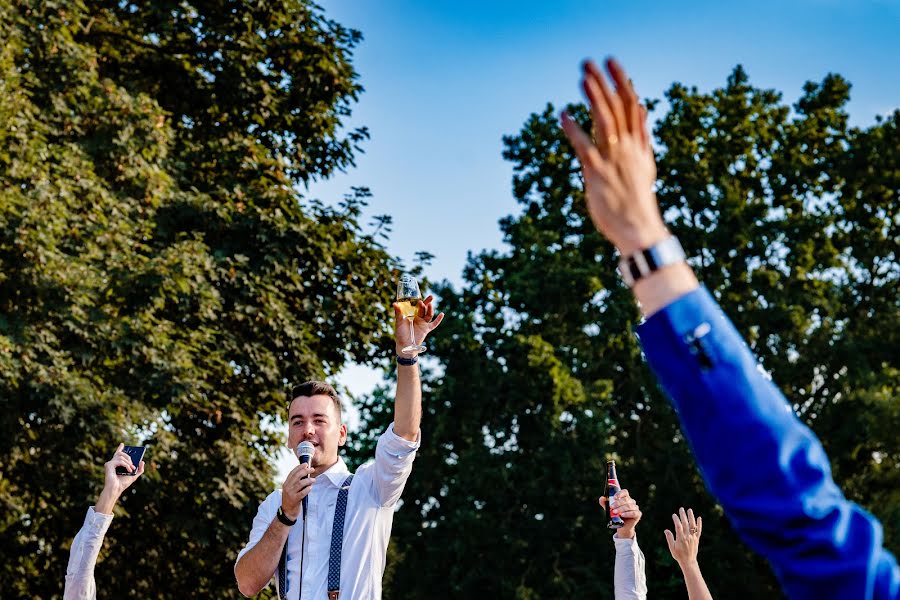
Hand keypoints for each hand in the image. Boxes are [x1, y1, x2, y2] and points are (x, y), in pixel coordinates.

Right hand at [96, 443, 144, 513]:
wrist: (117, 489)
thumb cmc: (123, 483)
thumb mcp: (134, 475)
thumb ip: (139, 469)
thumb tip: (142, 461)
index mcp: (117, 465)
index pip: (118, 454)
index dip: (120, 448)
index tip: (122, 444)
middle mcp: (112, 463)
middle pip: (121, 453)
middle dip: (129, 457)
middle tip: (133, 465)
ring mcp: (110, 464)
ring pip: (121, 456)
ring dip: (128, 462)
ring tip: (131, 469)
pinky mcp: (108, 465)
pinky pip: (120, 461)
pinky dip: (126, 465)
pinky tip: (129, 469)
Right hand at [280, 464, 315, 520]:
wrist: (287, 512)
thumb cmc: (291, 499)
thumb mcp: (290, 489)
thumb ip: (295, 482)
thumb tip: (305, 473)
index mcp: (286, 483)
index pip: (292, 472)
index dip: (299, 467)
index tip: (306, 464)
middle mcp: (287, 487)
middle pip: (297, 476)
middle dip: (305, 471)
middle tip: (312, 469)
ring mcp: (290, 493)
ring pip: (300, 483)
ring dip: (308, 480)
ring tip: (314, 480)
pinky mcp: (295, 500)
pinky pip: (302, 493)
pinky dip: (307, 489)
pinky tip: (310, 487)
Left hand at [393, 294, 444, 355]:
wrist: (404, 345)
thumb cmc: (400, 333)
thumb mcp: (399, 322)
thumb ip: (398, 313)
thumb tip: (394, 303)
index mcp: (412, 315)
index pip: (418, 306)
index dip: (422, 300)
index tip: (423, 295)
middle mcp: (418, 318)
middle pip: (424, 309)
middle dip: (427, 303)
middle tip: (431, 297)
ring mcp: (423, 323)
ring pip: (428, 315)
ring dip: (430, 310)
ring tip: (429, 305)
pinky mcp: (426, 329)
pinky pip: (433, 324)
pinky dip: (438, 320)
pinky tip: (442, 314)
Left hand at [560, 58, 667, 256]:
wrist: (639, 229)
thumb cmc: (637, 200)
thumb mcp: (644, 164)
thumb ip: (642, 136)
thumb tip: (642, 109)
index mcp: (638, 144)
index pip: (632, 105)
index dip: (622, 82)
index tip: (611, 63)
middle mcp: (628, 148)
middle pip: (617, 107)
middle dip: (603, 83)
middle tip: (589, 63)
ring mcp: (614, 159)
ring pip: (605, 121)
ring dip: (593, 98)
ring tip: (582, 79)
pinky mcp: (598, 174)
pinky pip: (585, 147)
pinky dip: (574, 129)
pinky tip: (563, 115)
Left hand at [599, 488, 641, 538]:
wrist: (621, 526)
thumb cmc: (615, 514)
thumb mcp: (609, 508)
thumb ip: (605, 503)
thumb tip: (602, 498)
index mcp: (625, 497)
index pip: (624, 492)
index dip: (620, 494)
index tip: (614, 497)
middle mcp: (631, 501)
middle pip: (626, 499)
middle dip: (618, 503)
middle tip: (611, 507)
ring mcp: (635, 507)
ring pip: (629, 506)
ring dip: (621, 509)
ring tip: (615, 512)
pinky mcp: (638, 514)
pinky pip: (633, 513)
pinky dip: (627, 513)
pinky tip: (622, 515)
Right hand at [665, 507, 702, 568]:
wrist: (689, 562)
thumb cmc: (679, 555)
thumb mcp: (672, 548)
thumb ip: (670, 539)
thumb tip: (666, 530)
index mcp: (681, 539)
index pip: (678, 526)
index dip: (676, 520)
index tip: (674, 515)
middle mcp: (688, 537)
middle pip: (686, 524)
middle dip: (683, 515)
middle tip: (681, 508)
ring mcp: (693, 538)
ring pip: (693, 525)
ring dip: (691, 517)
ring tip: (689, 510)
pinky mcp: (697, 539)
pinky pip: (699, 530)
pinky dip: (699, 524)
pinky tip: (699, 518)